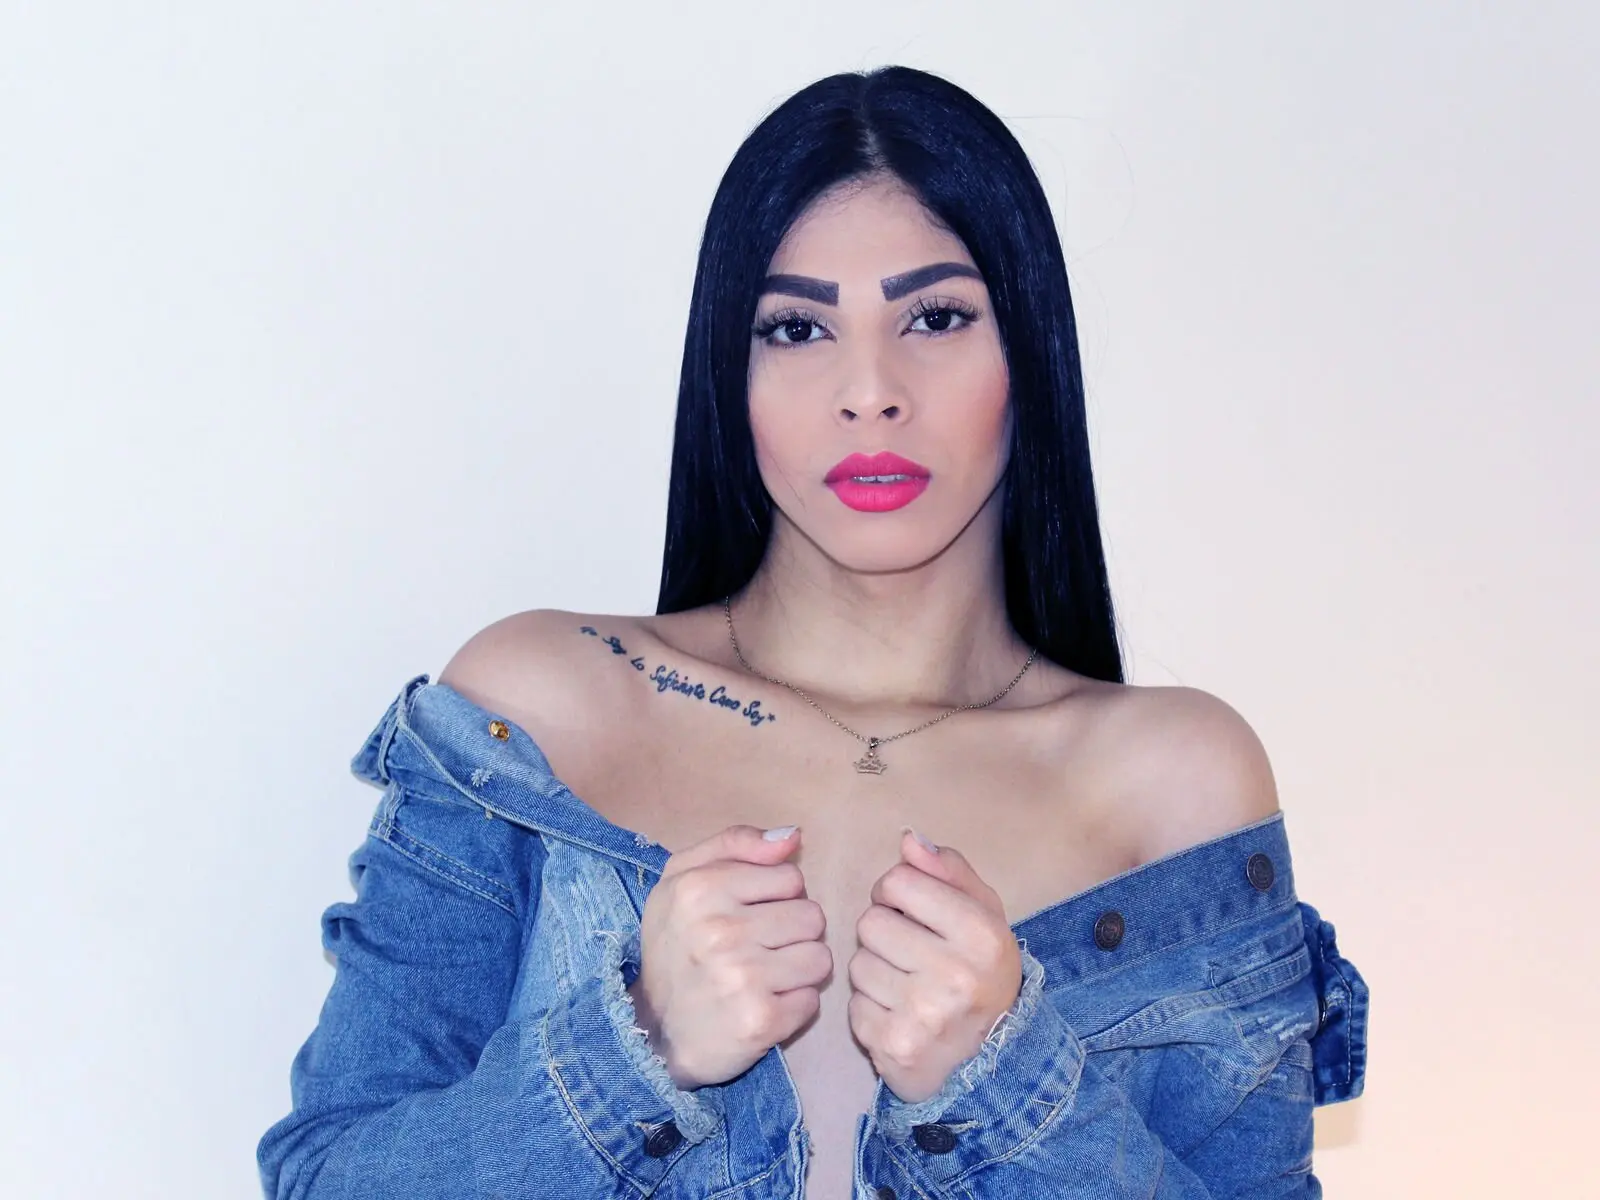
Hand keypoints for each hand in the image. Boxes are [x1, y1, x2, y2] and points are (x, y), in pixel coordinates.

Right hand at [629, 824, 831, 1088]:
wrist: (653, 1032)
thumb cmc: (676, 947)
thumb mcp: (683, 879)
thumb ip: (736, 844)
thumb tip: (793, 836)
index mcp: (699, 888)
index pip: (791, 877)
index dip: (776, 898)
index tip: (749, 916)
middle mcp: (720, 930)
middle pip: (812, 916)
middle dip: (792, 933)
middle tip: (758, 950)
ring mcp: (742, 977)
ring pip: (819, 957)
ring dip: (798, 970)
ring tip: (764, 977)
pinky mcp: (761, 1020)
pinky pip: (813, 1000)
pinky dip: (794, 1005)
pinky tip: (764, 1005)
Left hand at [847, 828, 1022, 1103]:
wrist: (991, 1060)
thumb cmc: (980, 972)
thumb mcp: (984, 914)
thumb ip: (949, 871)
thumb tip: (908, 840)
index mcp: (981, 934)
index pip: (898, 881)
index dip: (897, 893)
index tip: (912, 912)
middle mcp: (956, 975)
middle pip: (871, 922)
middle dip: (883, 933)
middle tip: (909, 952)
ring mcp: (924, 1014)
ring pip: (857, 964)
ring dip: (874, 970)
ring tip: (905, 984)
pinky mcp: (894, 1046)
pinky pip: (853, 1006)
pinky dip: (870, 1008)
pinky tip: (898, 1014)